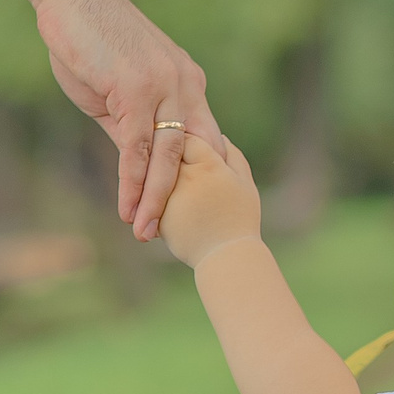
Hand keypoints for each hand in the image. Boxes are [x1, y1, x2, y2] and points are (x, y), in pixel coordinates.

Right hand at [37, 0, 220, 241]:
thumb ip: (131, 126)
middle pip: (191, 154)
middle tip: (172, 235)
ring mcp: (163, 86)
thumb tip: (135, 164)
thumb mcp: (117, 90)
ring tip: (146, 234)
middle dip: (181, 198)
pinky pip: (137, 147)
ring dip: (156, 200)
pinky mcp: (136, 89)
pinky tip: (128, 208)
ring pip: (166, 156)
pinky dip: (133, 182)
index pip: (201, 139)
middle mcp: (184, 85)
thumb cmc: (90, 38)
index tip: (189, 211)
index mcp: (186, 83)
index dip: (197, 177)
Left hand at [159, 133, 261, 267]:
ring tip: (174, 187)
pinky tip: (162, 204)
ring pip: (154, 174)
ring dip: (156, 174)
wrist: (226, 256)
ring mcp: (169, 197)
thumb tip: (220, 137)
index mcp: (208, 165)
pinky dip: (153, 197)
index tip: (186, 147)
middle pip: (166, 153)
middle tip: (173, 162)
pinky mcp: (158, 216)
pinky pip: (149, 198)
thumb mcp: (244, 182)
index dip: (186, 142)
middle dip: (167, 155)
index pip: (187, 139)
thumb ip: (232, 155)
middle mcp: (185, 177)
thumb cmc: (240, 219)